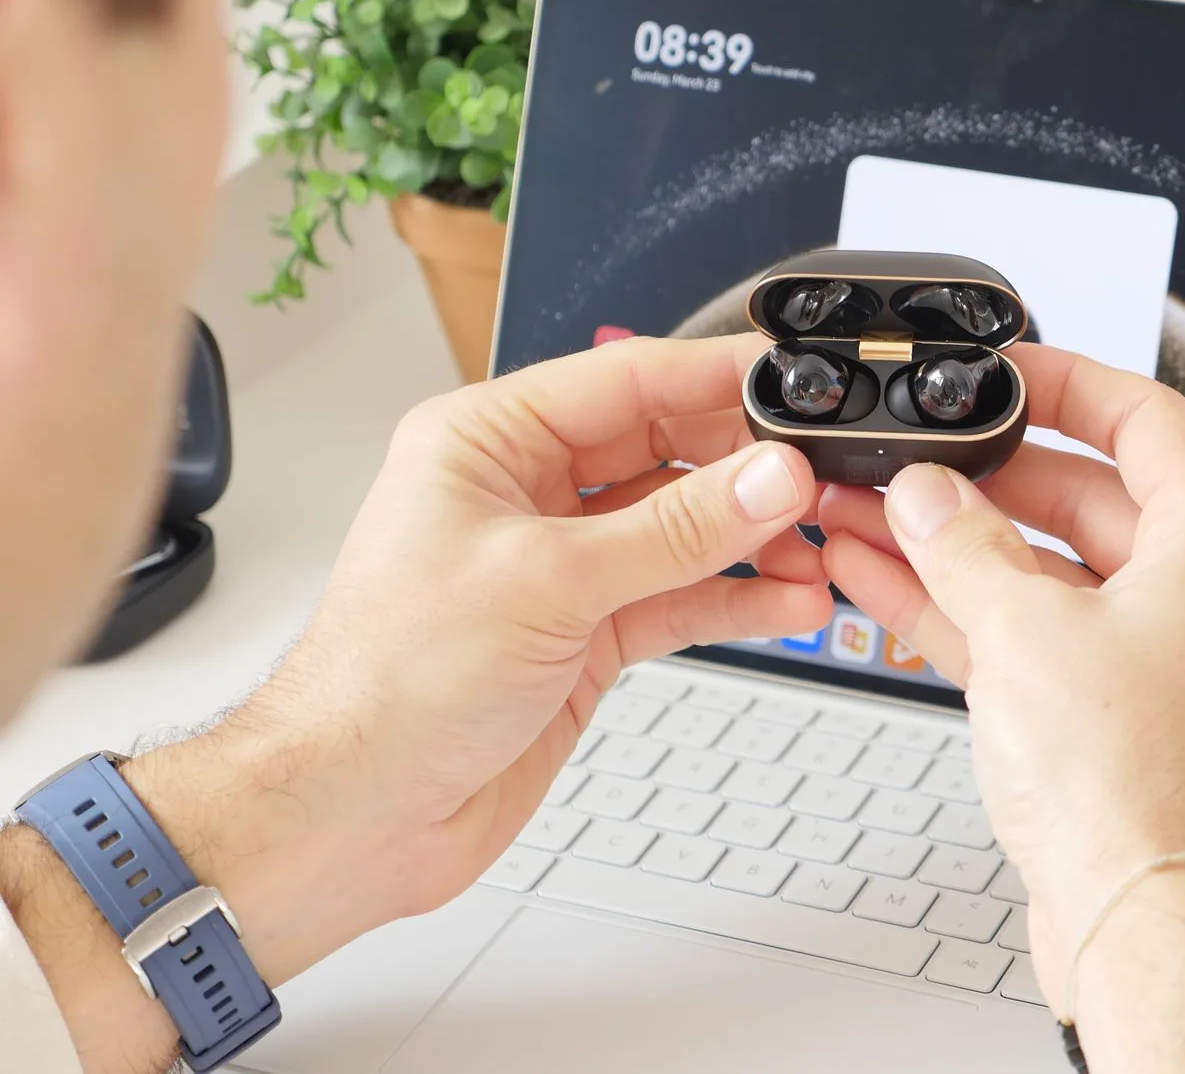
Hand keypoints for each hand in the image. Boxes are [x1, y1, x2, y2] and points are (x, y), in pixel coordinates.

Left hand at [128, 335, 831, 980]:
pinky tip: (787, 601)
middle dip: (746, 465)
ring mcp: (561, 564)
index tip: (795, 382)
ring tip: (817, 547)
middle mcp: (525, 492)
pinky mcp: (587, 631)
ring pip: (682, 527)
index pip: (626, 381)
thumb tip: (768, 478)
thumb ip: (674, 530)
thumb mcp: (547, 583)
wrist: (354, 815)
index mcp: (487, 441)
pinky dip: (735, 598)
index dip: (716, 378)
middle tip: (822, 476)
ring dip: (752, 538)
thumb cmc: (386, 686)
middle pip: (665, 448)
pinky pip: (680, 595)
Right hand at [818, 345, 1184, 1069]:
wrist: (1146, 924)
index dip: (1066, 382)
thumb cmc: (1137, 790)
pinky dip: (964, 610)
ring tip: (868, 515)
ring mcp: (1156, 659)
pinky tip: (885, 583)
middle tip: (907, 465)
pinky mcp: (1111, 718)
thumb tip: (930, 498)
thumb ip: (965, 548)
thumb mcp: (1026, 633)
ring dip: (955, 546)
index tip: (1003, 371)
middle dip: (982, 480)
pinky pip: (1032, 636)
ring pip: (1045, 572)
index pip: (1145, 420)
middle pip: (1083, 497)